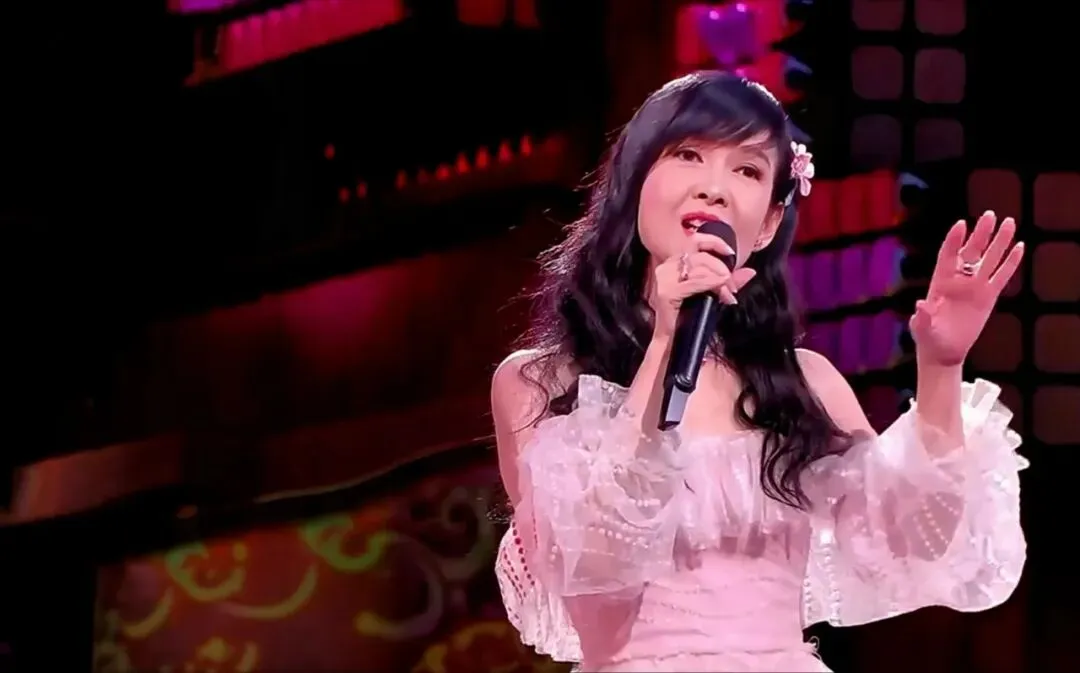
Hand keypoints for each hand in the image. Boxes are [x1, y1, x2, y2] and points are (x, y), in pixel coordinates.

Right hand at [650, 233, 756, 338]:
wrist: (674, 340)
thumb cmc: (690, 316)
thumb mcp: (712, 293)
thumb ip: (729, 281)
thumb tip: (750, 271)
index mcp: (674, 263)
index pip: (695, 241)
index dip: (715, 243)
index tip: (731, 253)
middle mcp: (666, 268)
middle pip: (701, 257)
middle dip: (722, 270)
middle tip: (731, 288)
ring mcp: (664, 279)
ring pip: (699, 268)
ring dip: (719, 280)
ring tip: (727, 295)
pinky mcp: (667, 292)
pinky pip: (695, 282)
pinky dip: (711, 283)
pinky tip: (721, 289)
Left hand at [910, 211, 1023, 366]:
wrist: (943, 351)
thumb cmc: (928, 338)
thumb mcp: (922, 329)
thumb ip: (923, 317)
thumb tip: (921, 305)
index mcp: (940, 282)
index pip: (947, 256)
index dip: (953, 240)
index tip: (961, 224)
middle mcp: (958, 280)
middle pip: (971, 251)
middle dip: (980, 234)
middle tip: (990, 215)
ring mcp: (974, 286)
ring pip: (989, 259)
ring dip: (999, 242)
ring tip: (1009, 222)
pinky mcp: (988, 296)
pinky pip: (1001, 276)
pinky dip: (1010, 262)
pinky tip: (1020, 247)